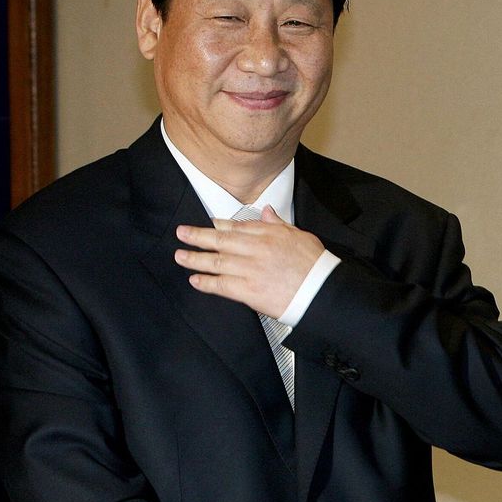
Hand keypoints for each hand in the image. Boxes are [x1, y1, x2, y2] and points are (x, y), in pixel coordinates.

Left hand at [174, 205, 324, 316]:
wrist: (320, 290)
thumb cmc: (315, 265)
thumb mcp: (300, 236)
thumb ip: (278, 224)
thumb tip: (266, 211)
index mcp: (269, 234)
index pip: (238, 226)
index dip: (220, 225)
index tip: (209, 223)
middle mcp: (256, 249)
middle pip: (220, 240)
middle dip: (198, 236)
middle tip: (182, 233)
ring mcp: (250, 269)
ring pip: (216, 261)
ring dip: (195, 258)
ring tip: (181, 256)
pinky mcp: (248, 290)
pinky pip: (221, 285)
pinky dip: (206, 282)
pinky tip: (195, 280)